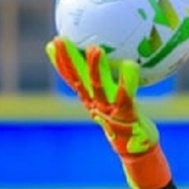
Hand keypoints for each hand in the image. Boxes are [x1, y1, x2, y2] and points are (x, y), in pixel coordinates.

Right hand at [46, 37, 157, 155]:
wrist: (137, 148)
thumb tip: (120, 58)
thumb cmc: (128, 121)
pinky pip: (125, 95)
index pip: (71, 79)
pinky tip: (130, 65)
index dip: (60, 63)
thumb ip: (115, 83)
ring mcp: (108, 109)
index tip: (51, 44)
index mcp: (90, 100)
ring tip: (94, 48)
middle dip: (68, 60)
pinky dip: (126, 80)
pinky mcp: (125, 114)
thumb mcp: (117, 100)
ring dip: (94, 67)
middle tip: (60, 39)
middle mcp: (95, 104)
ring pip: (98, 86)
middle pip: (77, 79)